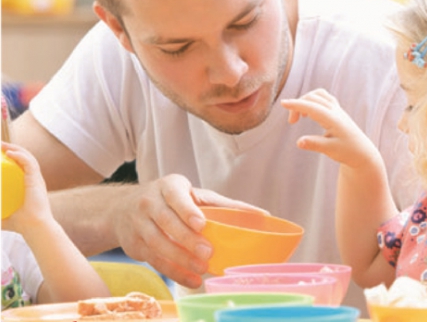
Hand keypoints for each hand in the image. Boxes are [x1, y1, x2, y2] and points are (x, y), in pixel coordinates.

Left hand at [2, 141, 51, 233]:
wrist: (34, 227)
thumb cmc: (22, 225)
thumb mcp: (3, 218)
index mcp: (29, 185)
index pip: (22, 166)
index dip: (13, 157)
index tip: (0, 154)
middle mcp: (34, 180)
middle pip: (25, 159)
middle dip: (12, 149)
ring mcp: (36, 179)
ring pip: (28, 158)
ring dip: (15, 149)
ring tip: (2, 146)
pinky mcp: (36, 180)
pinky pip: (29, 163)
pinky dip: (20, 156)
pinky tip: (10, 153)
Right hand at [111, 174, 266, 288]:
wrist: (123, 208)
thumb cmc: (169, 199)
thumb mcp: (191, 193)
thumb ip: (222, 204)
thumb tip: (262, 214)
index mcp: (167, 187)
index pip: (176, 197)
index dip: (187, 210)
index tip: (202, 224)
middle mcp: (149, 203)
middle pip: (166, 222)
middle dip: (187, 238)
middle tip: (207, 253)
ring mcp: (138, 224)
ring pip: (158, 243)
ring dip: (180, 259)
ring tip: (201, 269)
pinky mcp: (135, 245)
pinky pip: (154, 260)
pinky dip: (173, 271)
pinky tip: (191, 279)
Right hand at [281, 88, 379, 167]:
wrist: (363, 153)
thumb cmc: (348, 152)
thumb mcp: (330, 150)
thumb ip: (314, 144)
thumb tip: (298, 142)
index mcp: (333, 119)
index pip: (312, 107)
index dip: (296, 104)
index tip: (283, 103)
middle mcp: (335, 111)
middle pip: (312, 98)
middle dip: (298, 106)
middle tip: (291, 122)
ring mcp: (337, 109)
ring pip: (318, 95)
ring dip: (305, 101)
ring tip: (300, 116)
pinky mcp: (337, 111)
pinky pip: (323, 97)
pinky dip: (312, 100)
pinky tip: (309, 112)